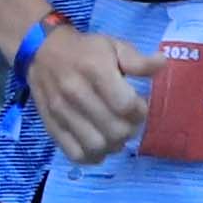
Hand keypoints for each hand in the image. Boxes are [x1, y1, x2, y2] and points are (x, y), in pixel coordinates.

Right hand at [28, 20, 155, 162]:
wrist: (41, 53)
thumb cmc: (84, 50)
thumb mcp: (114, 46)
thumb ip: (137, 60)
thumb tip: (161, 65)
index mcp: (95, 70)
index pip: (126, 105)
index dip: (140, 111)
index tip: (140, 105)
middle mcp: (76, 93)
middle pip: (114, 130)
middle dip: (129, 129)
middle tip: (129, 121)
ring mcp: (61, 112)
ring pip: (96, 146)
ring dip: (113, 145)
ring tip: (115, 134)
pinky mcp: (51, 126)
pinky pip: (75, 153)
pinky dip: (92, 156)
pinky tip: (99, 145)